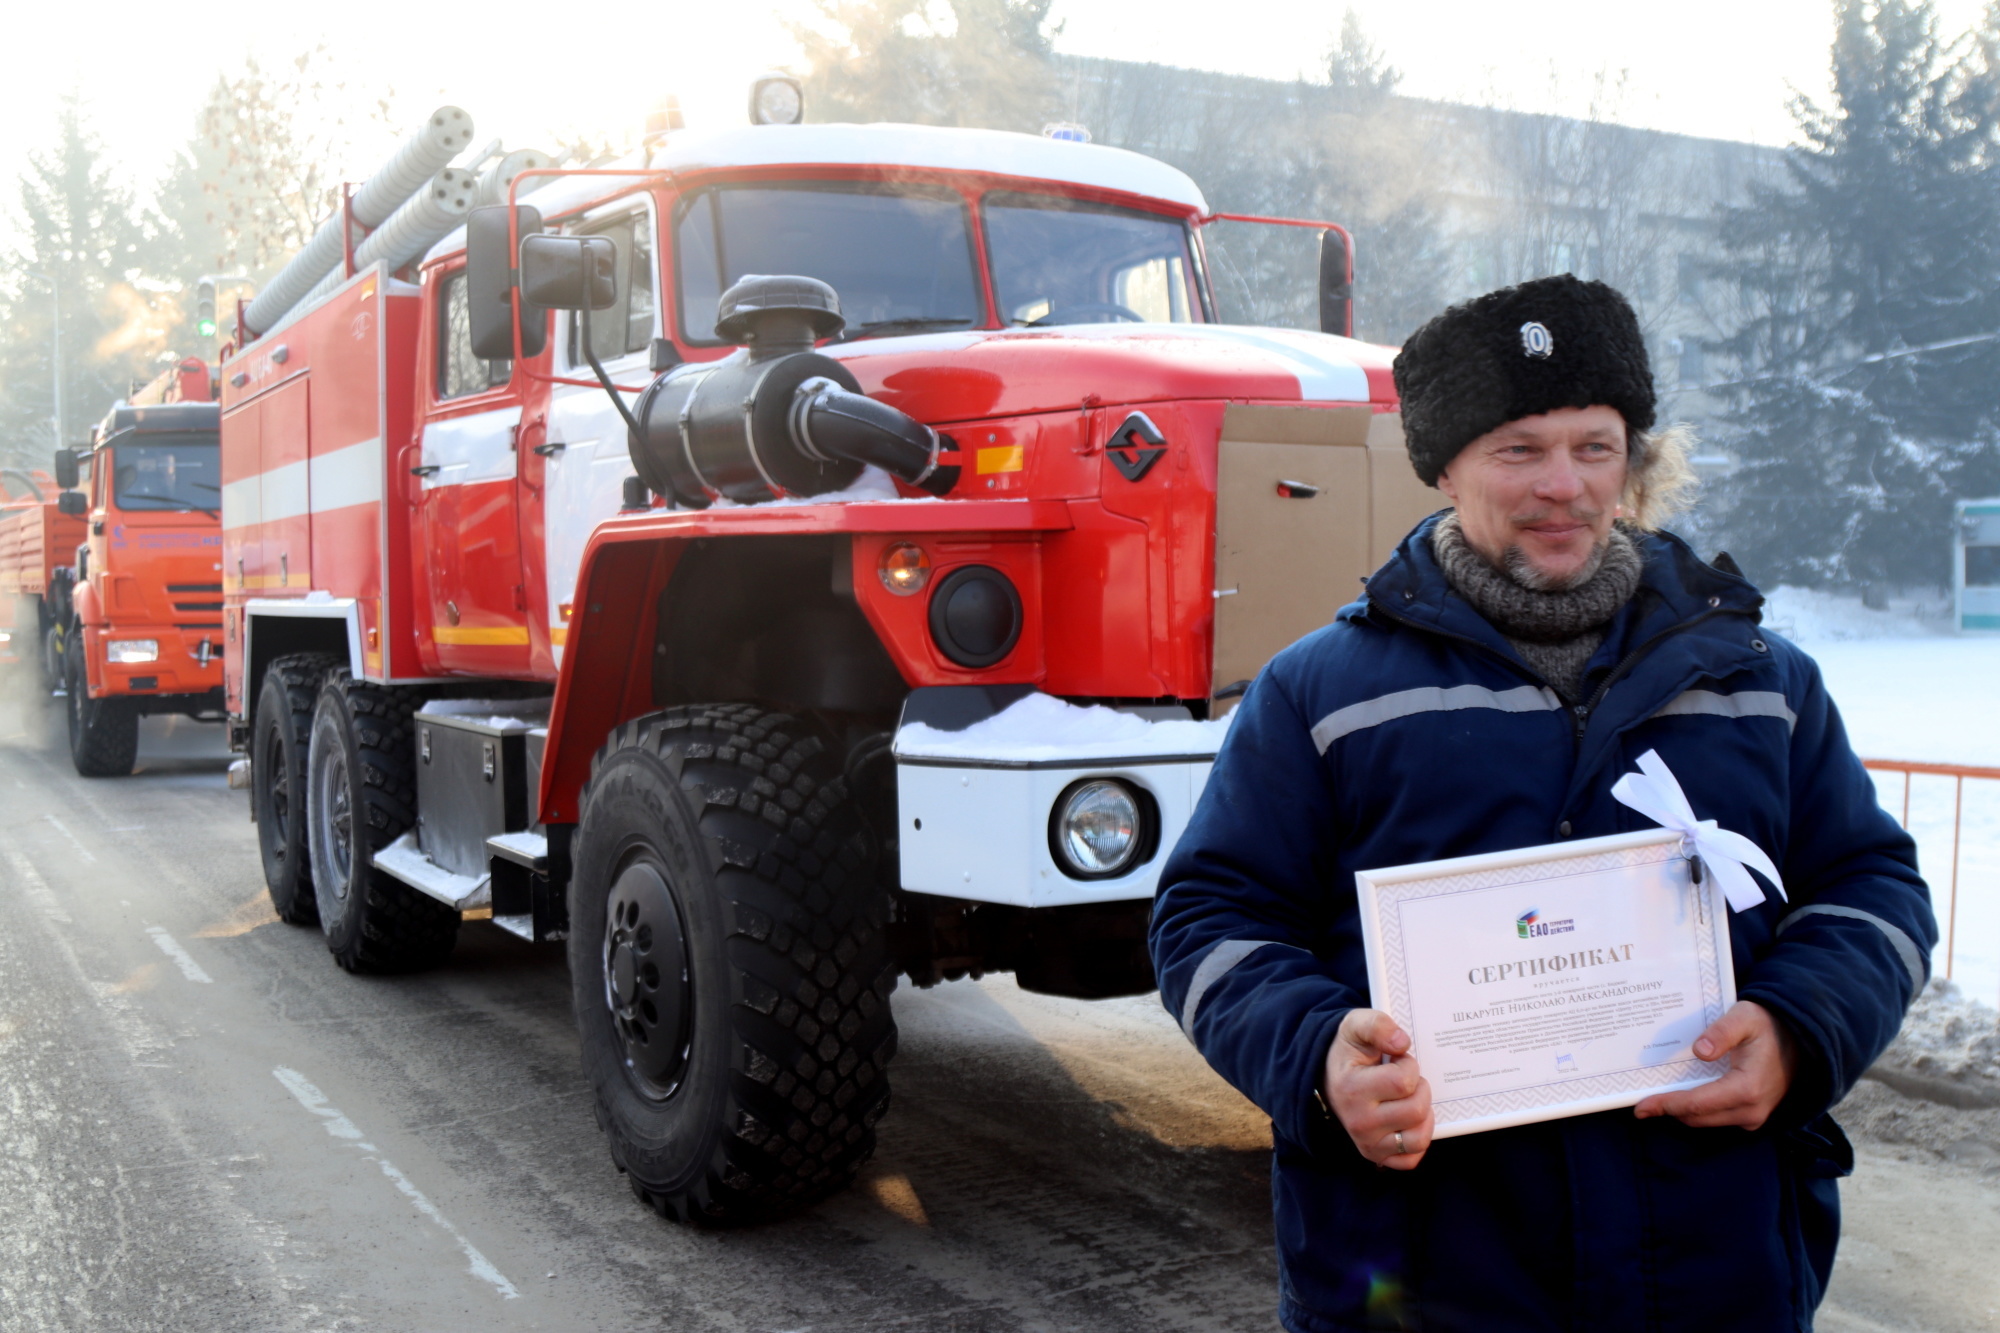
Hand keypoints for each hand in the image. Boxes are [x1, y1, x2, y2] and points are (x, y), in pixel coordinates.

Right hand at [1322, 1008, 1432, 1168]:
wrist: (1327, 1074)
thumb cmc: (1348, 1051)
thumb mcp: (1357, 1025)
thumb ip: (1378, 1025)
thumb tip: (1402, 1043)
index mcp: (1352, 1090)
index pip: (1404, 1082)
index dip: (1408, 1065)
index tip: (1396, 1059)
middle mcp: (1359, 1123)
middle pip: (1416, 1110)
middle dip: (1419, 1089)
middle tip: (1404, 1080)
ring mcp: (1368, 1143)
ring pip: (1419, 1138)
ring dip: (1423, 1115)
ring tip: (1409, 1099)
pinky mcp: (1376, 1156)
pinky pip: (1410, 1159)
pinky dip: (1416, 1140)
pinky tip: (1408, 1122)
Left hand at [1634, 1000, 1797, 1130]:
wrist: (1799, 1039)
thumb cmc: (1768, 1025)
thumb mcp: (1744, 1017)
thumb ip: (1722, 1032)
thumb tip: (1700, 1051)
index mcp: (1747, 1088)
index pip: (1698, 1104)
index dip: (1667, 1105)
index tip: (1641, 1106)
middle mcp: (1751, 1110)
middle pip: (1698, 1117)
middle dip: (1669, 1110)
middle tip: (1642, 1103)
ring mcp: (1753, 1116)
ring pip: (1706, 1121)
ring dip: (1682, 1111)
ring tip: (1657, 1097)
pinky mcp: (1752, 1116)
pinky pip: (1717, 1118)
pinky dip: (1697, 1110)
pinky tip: (1681, 1094)